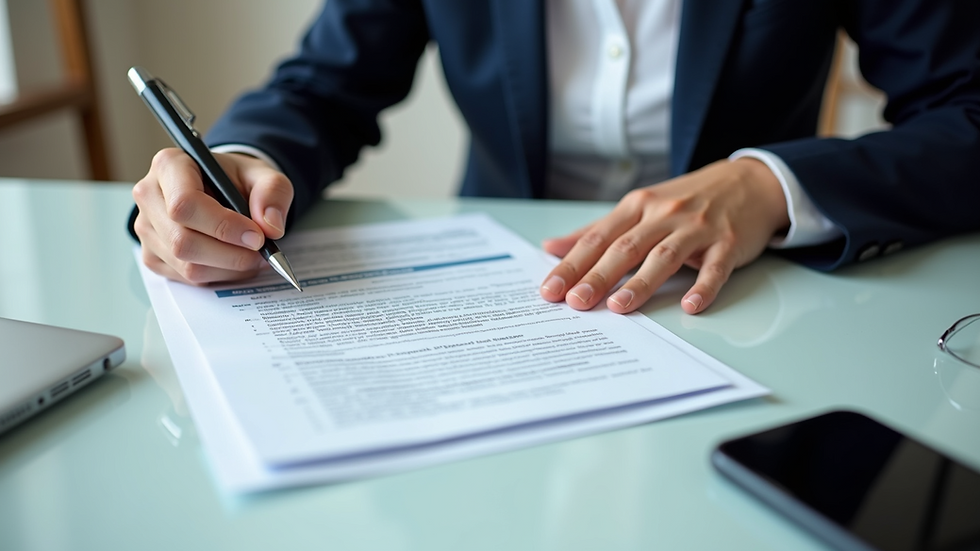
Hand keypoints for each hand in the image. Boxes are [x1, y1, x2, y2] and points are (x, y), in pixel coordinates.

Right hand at [132, 149, 294, 284]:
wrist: (223, 190)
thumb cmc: (236, 180)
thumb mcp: (264, 175)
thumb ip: (273, 192)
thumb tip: (270, 226)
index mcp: (170, 165)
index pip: (185, 204)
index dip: (224, 226)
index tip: (257, 237)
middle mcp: (149, 195)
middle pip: (183, 241)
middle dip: (231, 254)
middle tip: (262, 252)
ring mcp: (147, 228)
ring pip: (186, 265)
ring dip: (229, 268)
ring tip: (253, 256)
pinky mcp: (152, 255)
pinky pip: (187, 278)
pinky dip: (219, 276)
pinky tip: (234, 261)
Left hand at [538, 158, 789, 314]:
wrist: (748, 182)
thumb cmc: (686, 199)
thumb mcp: (639, 207)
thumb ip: (596, 229)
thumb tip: (551, 247)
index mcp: (637, 206)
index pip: (597, 238)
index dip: (572, 264)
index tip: (550, 290)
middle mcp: (663, 215)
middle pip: (625, 248)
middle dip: (598, 276)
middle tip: (576, 302)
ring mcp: (697, 228)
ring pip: (663, 256)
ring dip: (641, 283)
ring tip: (618, 307)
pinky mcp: (728, 242)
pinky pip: (714, 268)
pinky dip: (703, 287)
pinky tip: (691, 306)